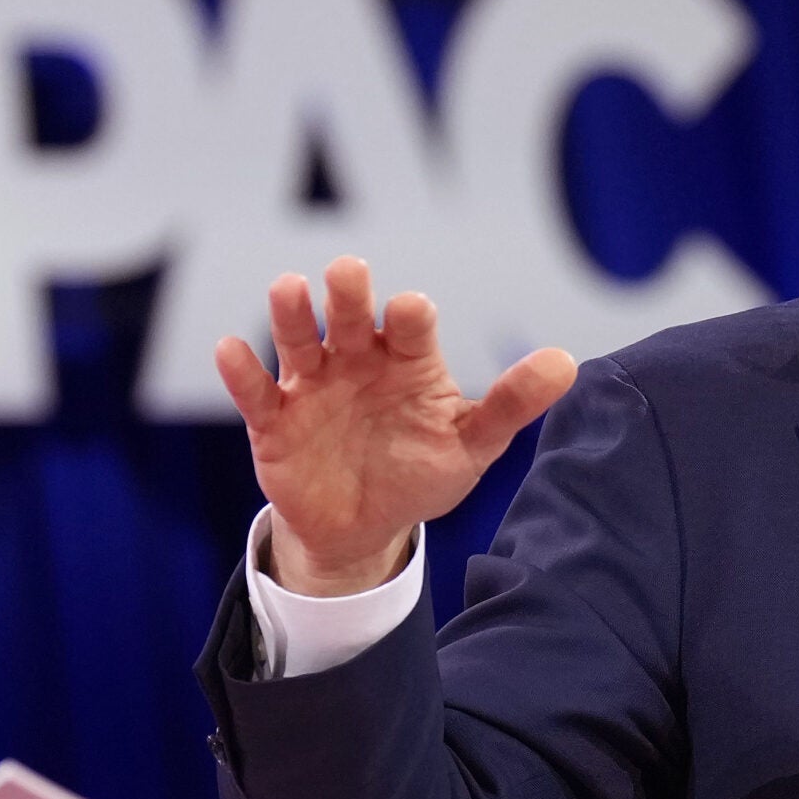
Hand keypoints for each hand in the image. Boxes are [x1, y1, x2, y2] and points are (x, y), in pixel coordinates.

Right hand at [214, 256, 575, 595]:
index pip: (410, 328)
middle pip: (351, 318)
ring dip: (292, 314)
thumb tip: (567, 362)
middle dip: (348, 295)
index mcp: (408, 360)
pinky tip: (231, 349)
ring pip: (299, 340)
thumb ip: (512, 404)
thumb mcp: (472, 445)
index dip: (410, 318)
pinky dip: (241, 371)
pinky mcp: (275, 420)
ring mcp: (313, 386)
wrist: (363, 527)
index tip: (412, 310)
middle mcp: (358, 360)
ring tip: (289, 289)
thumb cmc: (421, 472)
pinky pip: (256, 391)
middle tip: (348, 271)